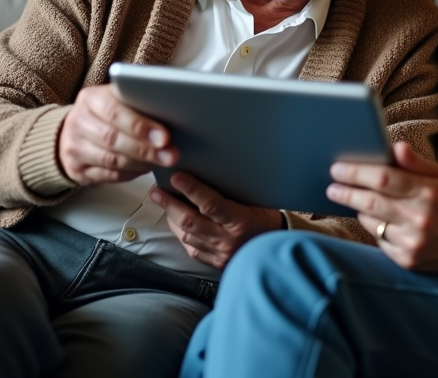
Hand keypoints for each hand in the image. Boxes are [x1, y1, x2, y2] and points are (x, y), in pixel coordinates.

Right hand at [58, 84, 177, 184]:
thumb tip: (172, 113)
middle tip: (170, 154)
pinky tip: (145, 168)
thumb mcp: (119, 99)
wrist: (76, 130)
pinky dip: (131, 173)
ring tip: (161, 161)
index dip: (140, 126)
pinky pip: (108, 176)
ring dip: (140, 163)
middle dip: (145, 149)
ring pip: (111, 160)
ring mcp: (74, 148)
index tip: (164, 136)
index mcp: (90, 99)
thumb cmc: (107, 112)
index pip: (115, 112)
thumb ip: (138, 103)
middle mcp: (78, 122)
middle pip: (113, 139)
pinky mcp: (77, 170)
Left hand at [150, 172, 285, 268]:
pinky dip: (182, 234)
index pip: (211, 204)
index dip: (191, 189)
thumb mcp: (255, 201)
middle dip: (170, 204)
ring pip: (187, 236)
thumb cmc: (268, 218)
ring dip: (172, 218)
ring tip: (163, 203)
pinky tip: (177, 223)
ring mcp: (220, 254)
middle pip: (191, 221)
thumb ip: (231, 194)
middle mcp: (228, 240)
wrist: (280, 249)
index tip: (176, 177)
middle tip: (157, 190)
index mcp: (241, 221)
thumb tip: (206, 174)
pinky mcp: (216, 264)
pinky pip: (192, 249)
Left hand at [326, 141, 437, 276]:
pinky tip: (375, 219)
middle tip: (331, 184)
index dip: (356, 172)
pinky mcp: (407, 260)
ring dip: (358, 208)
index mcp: (429, 192)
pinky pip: (378, 240)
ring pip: (371, 221)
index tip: (337, 168)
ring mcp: (413, 242)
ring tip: (352, 198)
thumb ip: (417, 163)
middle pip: (371, 201)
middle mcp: (421, 218)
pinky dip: (373, 227)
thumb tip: (394, 147)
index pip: (384, 178)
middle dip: (346, 191)